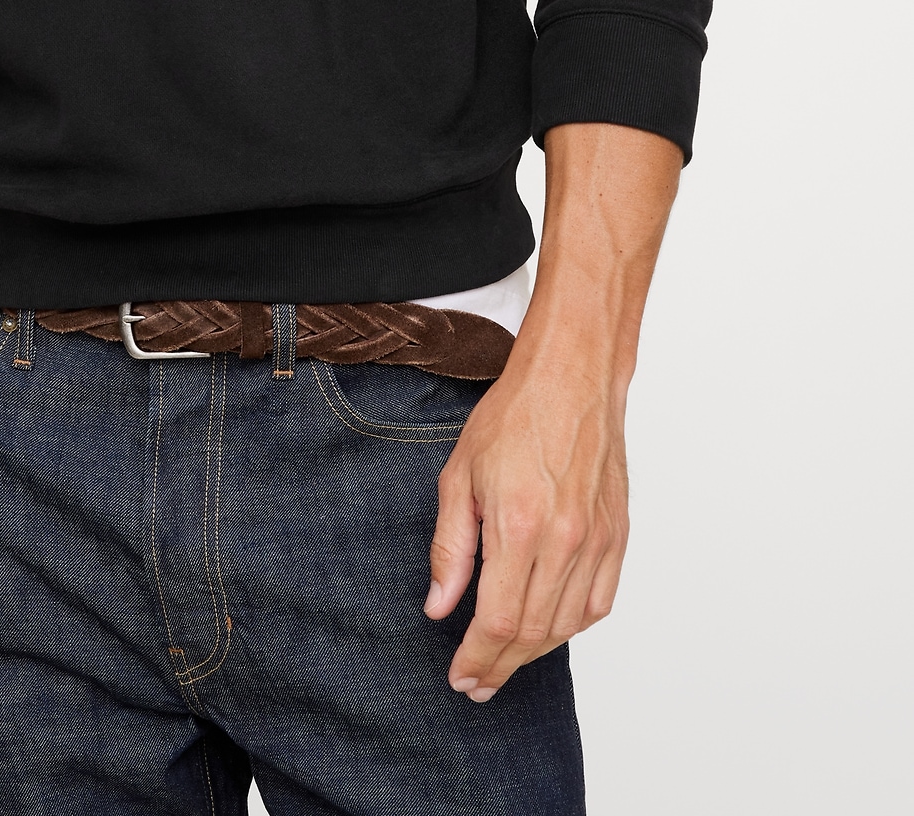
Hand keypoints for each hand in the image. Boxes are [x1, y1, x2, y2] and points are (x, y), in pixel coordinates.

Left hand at [424, 122, 681, 699]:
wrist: (573, 376)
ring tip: (505, 660)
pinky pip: (599, 602)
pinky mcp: (619, 535)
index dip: (477, 658)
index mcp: (521, 525)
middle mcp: (566, 540)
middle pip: (534, 633)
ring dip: (535, 652)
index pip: (499, 621)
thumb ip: (451, 548)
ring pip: (568, 624)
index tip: (460, 677)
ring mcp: (598, 540)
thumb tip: (440, 607)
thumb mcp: (459, 475)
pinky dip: (572, 625)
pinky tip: (549, 627)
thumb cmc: (514, 415)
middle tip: (477, 682)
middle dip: (501, 666)